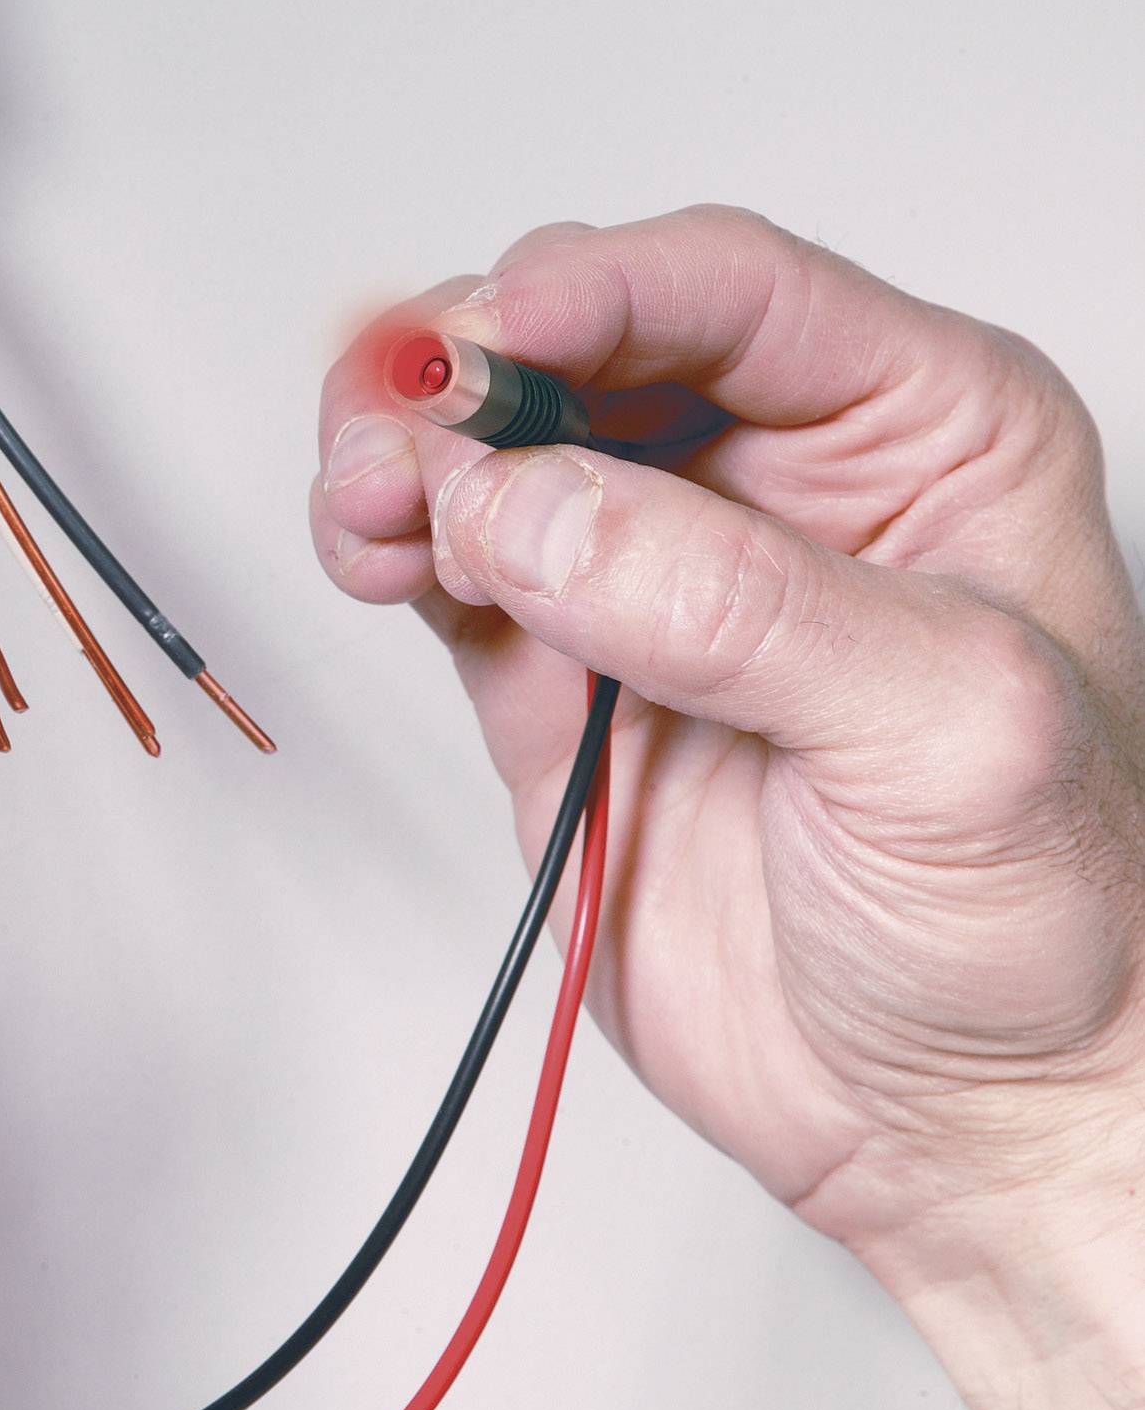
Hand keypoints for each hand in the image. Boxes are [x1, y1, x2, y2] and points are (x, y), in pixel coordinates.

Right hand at [311, 207, 1144, 1409]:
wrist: (955, 1117)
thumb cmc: (1040, 925)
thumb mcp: (949, 735)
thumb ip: (737, 607)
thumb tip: (529, 514)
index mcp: (920, 432)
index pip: (730, 294)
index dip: (594, 292)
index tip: (491, 337)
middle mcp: (774, 479)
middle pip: (580, 345)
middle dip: (470, 371)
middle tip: (402, 431)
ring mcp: (649, 573)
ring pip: (488, 443)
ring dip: (403, 449)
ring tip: (368, 504)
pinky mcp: (552, 667)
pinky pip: (443, 557)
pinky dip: (384, 537)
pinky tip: (371, 553)